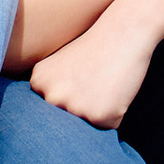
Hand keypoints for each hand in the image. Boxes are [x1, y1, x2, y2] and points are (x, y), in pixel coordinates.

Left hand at [30, 13, 156, 129]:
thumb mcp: (61, 64)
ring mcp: (73, 107)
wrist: (125, 30)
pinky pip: (109, 126)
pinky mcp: (98, 116)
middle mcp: (51, 97)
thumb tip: (51, 133)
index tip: (80, 78)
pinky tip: (117, 89)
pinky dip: (116, 113)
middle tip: (95, 79)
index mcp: (38, 83)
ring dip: (100, 111)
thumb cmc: (97, 47)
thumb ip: (53, 92)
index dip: (70, 97)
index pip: (51, 112)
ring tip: (106, 83)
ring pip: (88, 126)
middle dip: (83, 108)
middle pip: (67, 123)